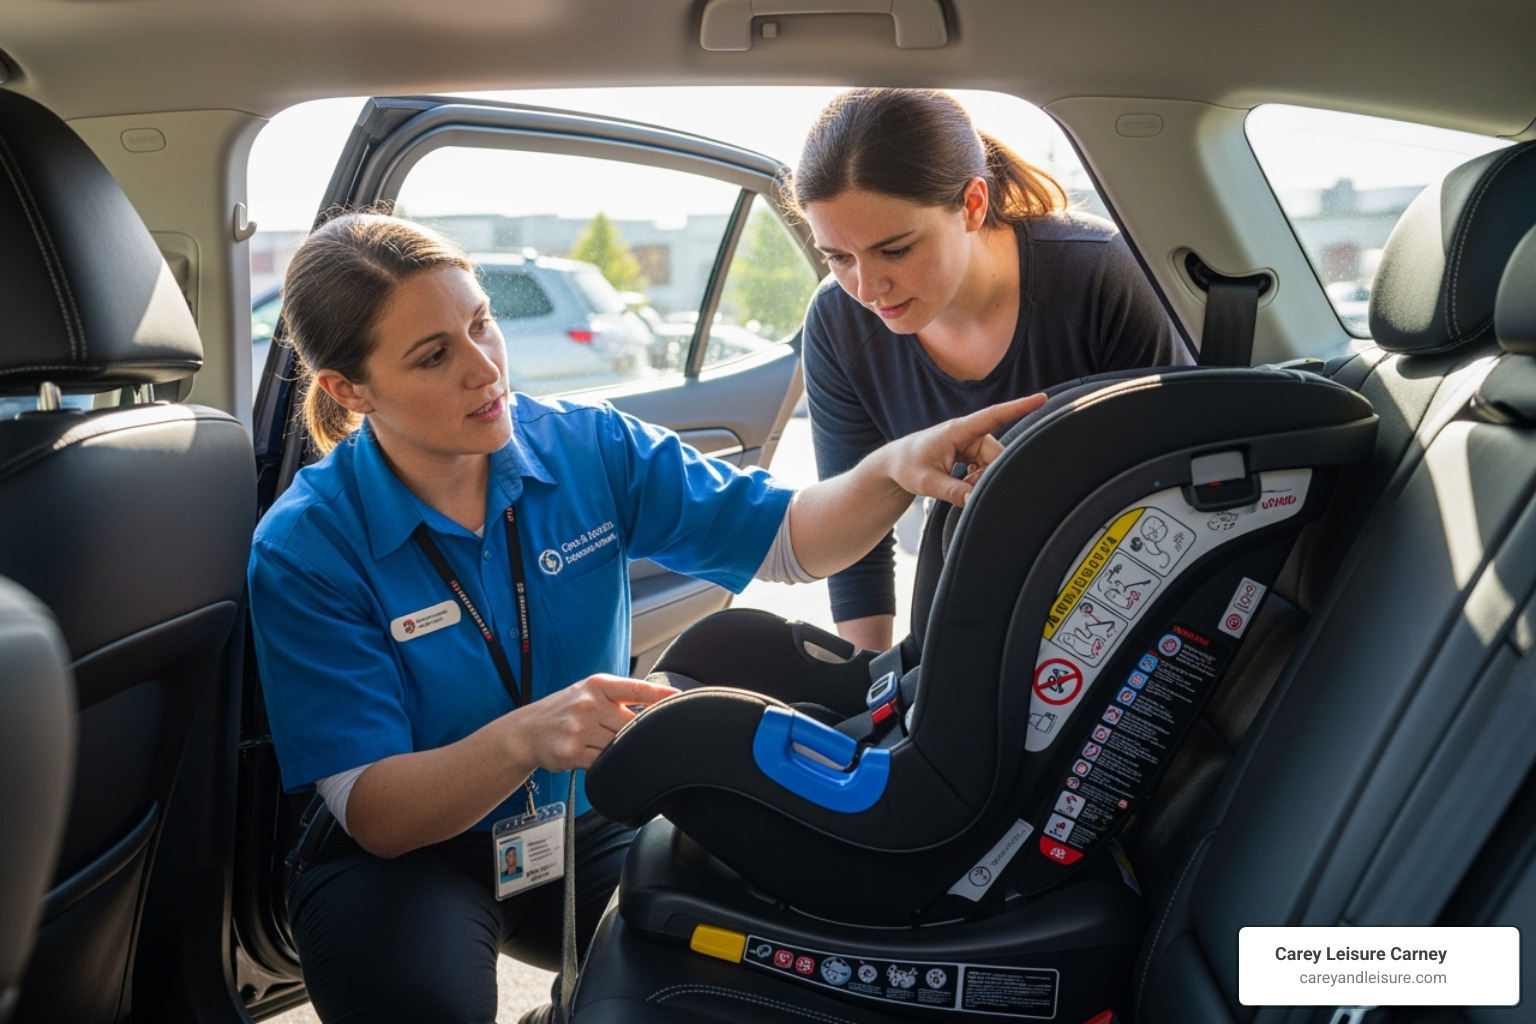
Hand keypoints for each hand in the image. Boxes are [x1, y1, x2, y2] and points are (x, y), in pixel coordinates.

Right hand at [515, 674, 677, 771]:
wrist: (526, 731)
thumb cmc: (565, 710)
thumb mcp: (589, 692)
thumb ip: (619, 697)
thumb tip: (658, 705)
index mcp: (598, 685)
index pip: (637, 688)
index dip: (662, 694)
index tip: (682, 698)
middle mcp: (589, 703)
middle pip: (632, 724)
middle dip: (640, 734)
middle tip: (647, 740)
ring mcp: (579, 728)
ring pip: (618, 746)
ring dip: (621, 751)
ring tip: (610, 747)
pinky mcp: (572, 752)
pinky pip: (602, 763)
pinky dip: (608, 765)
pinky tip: (601, 760)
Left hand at [879, 393, 1045, 506]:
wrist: (895, 464)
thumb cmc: (908, 466)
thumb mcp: (927, 482)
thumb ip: (952, 492)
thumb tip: (976, 501)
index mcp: (958, 430)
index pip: (994, 416)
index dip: (1019, 408)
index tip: (1041, 398)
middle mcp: (968, 434)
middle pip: (996, 455)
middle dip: (986, 476)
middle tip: (963, 490)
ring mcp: (970, 443)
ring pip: (992, 464)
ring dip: (980, 480)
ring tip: (956, 485)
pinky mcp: (970, 454)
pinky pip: (986, 468)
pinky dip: (977, 480)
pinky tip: (961, 484)